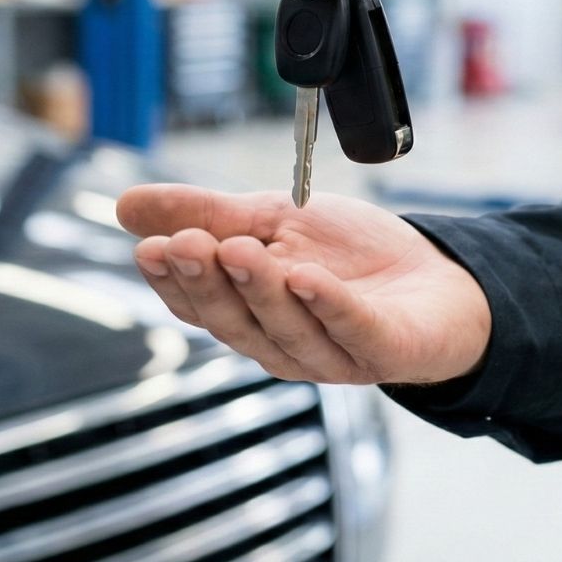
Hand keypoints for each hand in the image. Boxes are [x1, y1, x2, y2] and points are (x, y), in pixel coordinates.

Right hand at [116, 184, 491, 385]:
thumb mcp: (274, 219)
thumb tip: (124, 207)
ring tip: (239, 247)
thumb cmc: (351, 255)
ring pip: (286, 329)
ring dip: (260, 290)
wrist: (437, 276)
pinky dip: (329, 306)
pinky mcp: (384, 351)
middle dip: (208, 283)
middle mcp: (285, 344)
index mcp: (252, 315)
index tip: (149, 245)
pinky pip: (351, 331)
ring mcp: (334, 354)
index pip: (201, 305)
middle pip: (236, 322)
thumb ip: (207, 213)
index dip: (174, 279)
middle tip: (186, 244)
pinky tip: (308, 277)